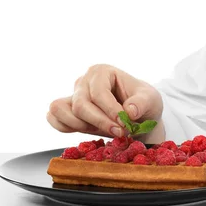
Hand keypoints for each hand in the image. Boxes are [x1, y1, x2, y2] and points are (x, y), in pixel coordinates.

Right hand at [47, 64, 163, 137]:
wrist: (138, 116)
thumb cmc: (142, 103)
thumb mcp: (151, 100)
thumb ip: (142, 103)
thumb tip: (129, 111)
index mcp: (101, 71)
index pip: (98, 92)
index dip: (110, 111)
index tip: (125, 125)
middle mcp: (84, 81)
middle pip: (80, 104)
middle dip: (99, 122)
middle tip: (119, 133)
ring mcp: (73, 95)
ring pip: (60, 110)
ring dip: (80, 126)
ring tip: (102, 132)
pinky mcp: (67, 110)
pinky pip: (54, 118)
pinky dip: (66, 127)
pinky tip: (87, 131)